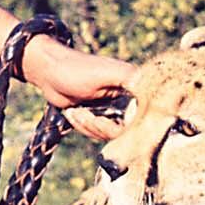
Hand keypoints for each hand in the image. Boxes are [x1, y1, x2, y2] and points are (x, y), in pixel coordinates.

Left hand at [21, 36, 135, 141]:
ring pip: (111, 135)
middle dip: (101, 127)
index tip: (103, 120)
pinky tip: (73, 113)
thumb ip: (131, 80)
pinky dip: (84, 127)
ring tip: (76, 112)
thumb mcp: (106, 72)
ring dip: (89, 126)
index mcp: (136, 86)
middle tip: (84, 115)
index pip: (144, 117)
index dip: (127, 126)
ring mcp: (115, 110)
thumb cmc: (76, 68)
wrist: (48, 72)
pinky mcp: (101, 117)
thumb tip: (155, 92)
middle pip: (126, 131)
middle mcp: (129, 99)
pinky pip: (99, 134)